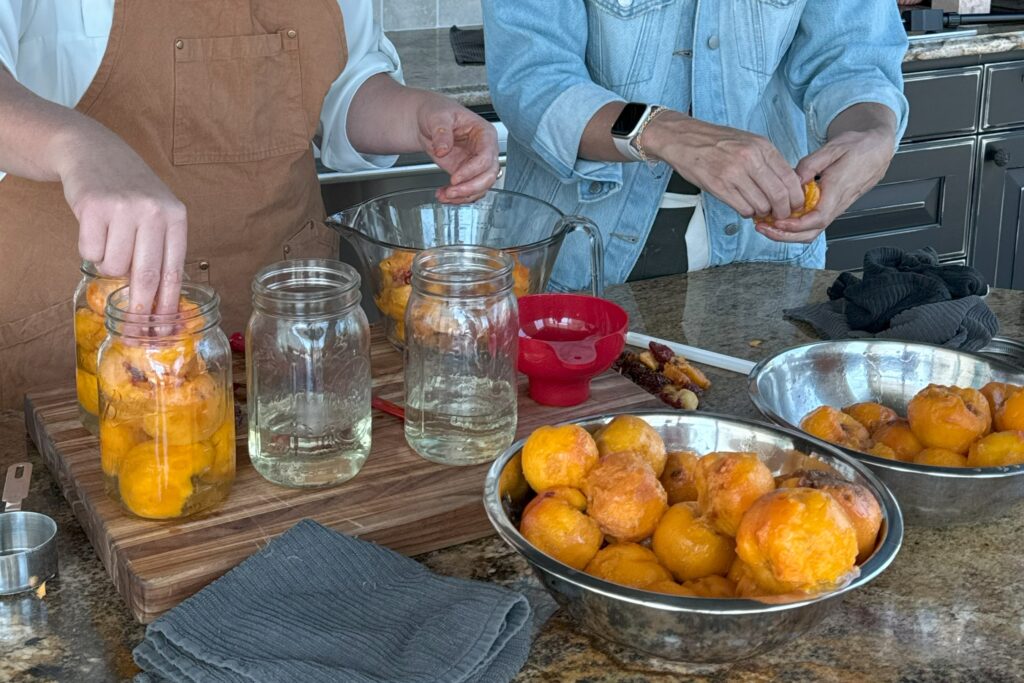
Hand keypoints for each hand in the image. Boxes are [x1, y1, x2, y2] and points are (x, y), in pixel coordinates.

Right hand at [58, 130, 186, 315]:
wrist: (94, 151)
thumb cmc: (131, 190)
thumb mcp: (158, 212)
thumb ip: (161, 247)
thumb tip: (160, 299)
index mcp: (176, 216)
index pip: (174, 269)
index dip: (168, 303)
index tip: (164, 327)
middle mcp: (154, 211)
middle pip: (147, 274)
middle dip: (141, 306)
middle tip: (136, 327)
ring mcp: (123, 208)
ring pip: (114, 266)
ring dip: (108, 266)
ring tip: (109, 243)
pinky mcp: (93, 207)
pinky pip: (90, 252)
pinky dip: (89, 250)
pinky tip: (94, 229)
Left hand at [416, 96, 498, 202]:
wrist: (425, 122)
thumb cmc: (437, 112)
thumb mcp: (437, 116)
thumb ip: (442, 132)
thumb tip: (443, 148)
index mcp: (484, 134)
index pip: (486, 157)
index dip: (472, 170)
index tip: (455, 177)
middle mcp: (484, 150)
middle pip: (489, 175)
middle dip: (471, 188)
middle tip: (452, 191)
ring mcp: (475, 163)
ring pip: (481, 186)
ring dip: (464, 196)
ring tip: (445, 195)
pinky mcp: (466, 174)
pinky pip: (469, 190)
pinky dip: (458, 197)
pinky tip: (443, 195)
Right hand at [642, 111, 805, 220]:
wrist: (684, 139)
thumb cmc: (716, 141)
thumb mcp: (749, 142)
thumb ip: (768, 161)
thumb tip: (786, 184)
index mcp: (762, 147)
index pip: (790, 178)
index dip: (796, 197)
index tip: (795, 205)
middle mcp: (750, 159)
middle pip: (779, 196)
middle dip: (783, 211)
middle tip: (779, 215)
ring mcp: (734, 173)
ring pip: (761, 205)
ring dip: (762, 212)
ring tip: (757, 209)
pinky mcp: (719, 186)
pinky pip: (743, 209)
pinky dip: (747, 213)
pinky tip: (744, 206)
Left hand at [758, 103, 897, 243]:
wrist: (877, 148)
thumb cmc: (858, 147)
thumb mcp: (833, 148)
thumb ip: (811, 164)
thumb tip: (794, 178)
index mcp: (837, 190)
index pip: (818, 218)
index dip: (796, 225)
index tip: (778, 222)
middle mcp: (836, 204)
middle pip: (811, 232)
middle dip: (784, 235)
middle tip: (762, 228)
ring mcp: (834, 208)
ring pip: (811, 231)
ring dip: (787, 233)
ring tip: (765, 225)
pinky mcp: (830, 207)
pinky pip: (812, 223)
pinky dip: (794, 226)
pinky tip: (778, 218)